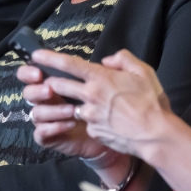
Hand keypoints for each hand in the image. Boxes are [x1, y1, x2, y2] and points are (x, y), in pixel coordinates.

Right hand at [18, 63, 108, 158]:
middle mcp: (42, 101)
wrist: (101, 131)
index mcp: (48, 84)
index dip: (28, 72)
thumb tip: (96, 60)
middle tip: (50, 90)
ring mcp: (43, 119)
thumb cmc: (93, 104)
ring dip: (53, 110)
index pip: (28, 75)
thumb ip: (88, 71)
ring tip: (72, 110)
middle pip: (28, 93)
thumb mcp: (91, 84)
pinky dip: (55, 127)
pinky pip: (42, 132)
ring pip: (37, 113)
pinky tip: (71, 123)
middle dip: (37, 90)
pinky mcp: (46, 137)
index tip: (39, 73)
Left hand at [28, 49, 171, 156]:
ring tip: (93, 104)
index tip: (35, 55)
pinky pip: (86, 122)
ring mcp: (89, 115)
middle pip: (59, 85)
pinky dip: (92, 119)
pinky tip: (109, 121)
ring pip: (72, 104)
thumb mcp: (142, 71)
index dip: (49, 58)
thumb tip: (107, 61)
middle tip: (53, 80)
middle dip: (52, 82)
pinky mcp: (92, 131)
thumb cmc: (151, 102)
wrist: (155, 135)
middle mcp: (90, 96)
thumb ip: (122, 59)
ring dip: (75, 102)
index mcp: (100, 78)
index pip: (68, 64)